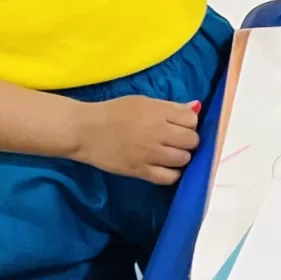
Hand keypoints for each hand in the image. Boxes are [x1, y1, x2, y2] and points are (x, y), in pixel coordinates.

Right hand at [70, 93, 202, 182]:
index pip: (192, 120)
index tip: (179, 126)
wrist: (84, 130)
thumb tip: (196, 107)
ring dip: (181, 158)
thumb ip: (169, 107)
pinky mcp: (140, 170)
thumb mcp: (142, 101)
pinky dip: (172, 174)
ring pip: (183, 159)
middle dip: (188, 141)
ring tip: (169, 155)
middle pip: (192, 141)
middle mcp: (158, 132)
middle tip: (175, 142)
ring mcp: (150, 153)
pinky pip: (169, 177)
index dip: (188, 124)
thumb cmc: (113, 112)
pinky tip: (166, 168)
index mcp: (158, 112)